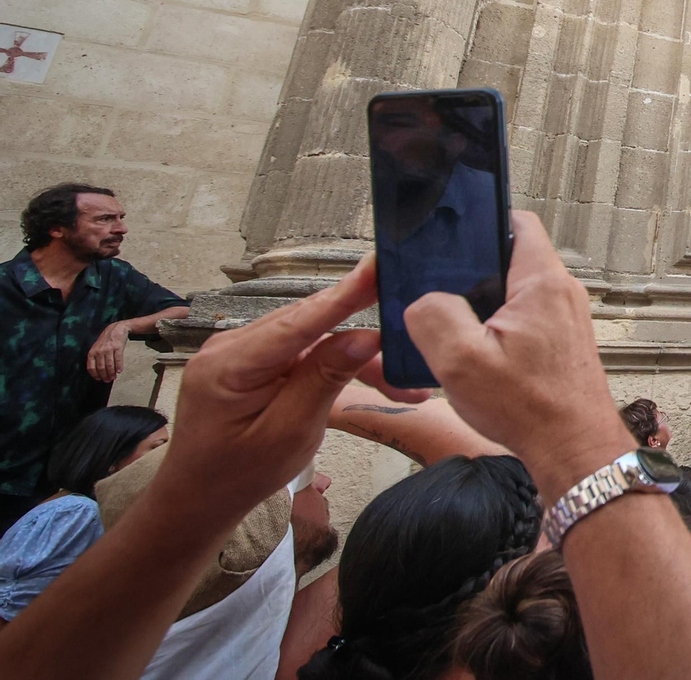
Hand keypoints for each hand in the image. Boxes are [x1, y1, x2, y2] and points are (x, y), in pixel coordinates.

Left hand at [87, 321, 130, 381]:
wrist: (117, 328)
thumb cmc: (107, 340)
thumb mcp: (97, 348)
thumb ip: (96, 358)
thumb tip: (99, 371)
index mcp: (92, 352)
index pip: (91, 367)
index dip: (95, 375)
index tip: (99, 379)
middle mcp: (99, 351)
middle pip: (101, 368)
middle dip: (104, 376)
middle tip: (108, 380)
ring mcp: (109, 349)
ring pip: (109, 365)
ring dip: (112, 373)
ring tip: (114, 377)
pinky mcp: (118, 347)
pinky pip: (118, 360)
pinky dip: (119, 367)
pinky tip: (119, 371)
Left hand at [154, 255, 424, 525]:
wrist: (199, 499)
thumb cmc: (240, 475)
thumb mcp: (290, 434)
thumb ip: (324, 380)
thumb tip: (364, 336)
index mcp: (230, 364)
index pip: (299, 321)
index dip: (344, 294)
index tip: (376, 266)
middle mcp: (231, 346)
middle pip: (311, 326)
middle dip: (365, 335)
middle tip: (415, 329)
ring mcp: (241, 351)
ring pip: (313, 339)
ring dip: (358, 358)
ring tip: (403, 387)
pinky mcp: (254, 362)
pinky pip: (303, 352)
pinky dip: (337, 365)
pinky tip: (372, 379)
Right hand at [406, 212, 632, 495]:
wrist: (575, 452)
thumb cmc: (535, 411)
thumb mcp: (461, 361)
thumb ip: (433, 316)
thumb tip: (424, 303)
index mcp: (542, 281)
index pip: (517, 221)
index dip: (483, 219)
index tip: (454, 231)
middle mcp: (562, 294)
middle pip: (512, 258)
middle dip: (475, 271)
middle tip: (444, 290)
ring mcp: (566, 320)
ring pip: (516, 293)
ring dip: (486, 306)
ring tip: (459, 331)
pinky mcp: (563, 344)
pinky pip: (526, 321)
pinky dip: (501, 331)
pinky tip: (481, 357)